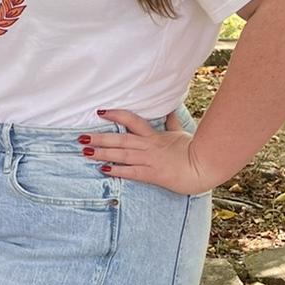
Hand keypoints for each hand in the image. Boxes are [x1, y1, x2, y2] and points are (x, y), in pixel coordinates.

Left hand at [84, 110, 215, 194]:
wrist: (205, 166)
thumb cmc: (194, 150)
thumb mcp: (181, 133)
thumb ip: (172, 123)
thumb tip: (170, 110)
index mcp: (154, 135)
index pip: (132, 120)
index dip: (116, 115)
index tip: (101, 112)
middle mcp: (149, 146)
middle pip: (120, 139)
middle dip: (100, 138)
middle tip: (80, 137)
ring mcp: (150, 159)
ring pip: (122, 154)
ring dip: (103, 152)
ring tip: (86, 151)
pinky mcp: (153, 174)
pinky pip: (131, 172)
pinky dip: (117, 170)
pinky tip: (103, 169)